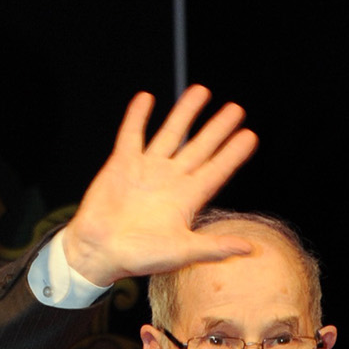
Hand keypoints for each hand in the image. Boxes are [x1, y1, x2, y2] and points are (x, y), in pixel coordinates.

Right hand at [59, 86, 260, 288]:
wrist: (98, 253)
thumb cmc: (137, 257)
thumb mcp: (181, 253)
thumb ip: (214, 248)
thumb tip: (250, 248)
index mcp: (185, 199)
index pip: (216, 171)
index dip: (232, 154)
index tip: (250, 136)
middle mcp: (169, 180)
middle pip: (199, 148)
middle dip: (217, 128)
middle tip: (236, 109)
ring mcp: (146, 169)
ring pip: (171, 134)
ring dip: (185, 113)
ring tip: (201, 92)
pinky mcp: (122, 164)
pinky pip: (132, 134)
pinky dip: (137, 116)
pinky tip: (146, 98)